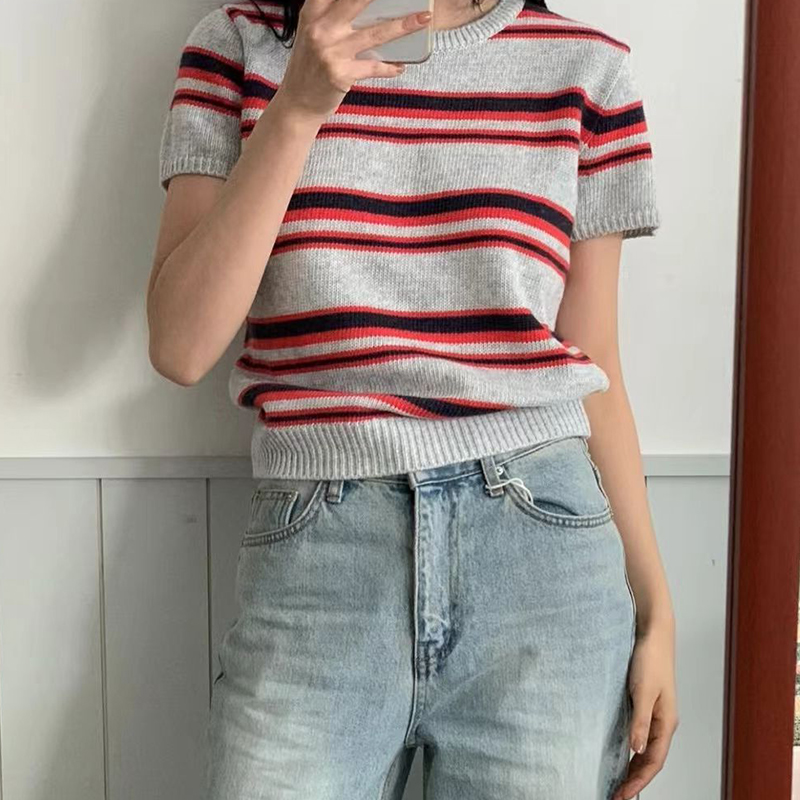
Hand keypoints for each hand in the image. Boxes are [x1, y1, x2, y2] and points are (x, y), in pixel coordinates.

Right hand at [278, 0, 431, 120]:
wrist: (298, 103)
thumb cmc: (310, 66)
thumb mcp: (312, 34)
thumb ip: (331, 16)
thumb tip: (368, 8)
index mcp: (313, 14)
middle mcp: (320, 29)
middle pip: (357, 1)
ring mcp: (331, 52)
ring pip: (374, 34)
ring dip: (403, 26)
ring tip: (423, 19)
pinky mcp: (341, 74)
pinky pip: (373, 67)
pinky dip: (389, 67)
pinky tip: (400, 66)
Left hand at [613, 619, 678, 799]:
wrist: (654, 634)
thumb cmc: (650, 660)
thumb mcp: (643, 691)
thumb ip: (640, 721)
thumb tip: (636, 750)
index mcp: (666, 722)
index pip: (653, 762)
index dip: (638, 781)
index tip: (622, 796)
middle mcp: (663, 722)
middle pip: (651, 759)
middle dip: (636, 779)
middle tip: (616, 794)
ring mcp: (656, 713)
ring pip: (646, 749)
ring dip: (634, 767)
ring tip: (618, 781)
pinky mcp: (646, 703)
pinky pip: (641, 734)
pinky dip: (632, 749)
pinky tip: (621, 751)